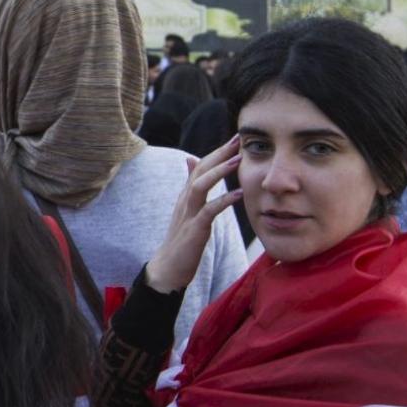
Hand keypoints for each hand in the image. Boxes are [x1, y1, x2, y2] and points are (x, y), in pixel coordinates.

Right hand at [144, 136, 242, 292]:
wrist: (168, 268)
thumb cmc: (181, 240)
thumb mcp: (186, 208)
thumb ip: (190, 185)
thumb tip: (191, 160)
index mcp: (185, 195)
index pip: (200, 166)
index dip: (217, 151)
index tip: (236, 138)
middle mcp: (185, 200)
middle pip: (199, 170)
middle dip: (219, 153)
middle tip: (238, 139)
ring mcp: (188, 214)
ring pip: (199, 186)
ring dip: (219, 172)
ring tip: (238, 160)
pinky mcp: (194, 230)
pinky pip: (208, 211)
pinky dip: (223, 201)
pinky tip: (238, 195)